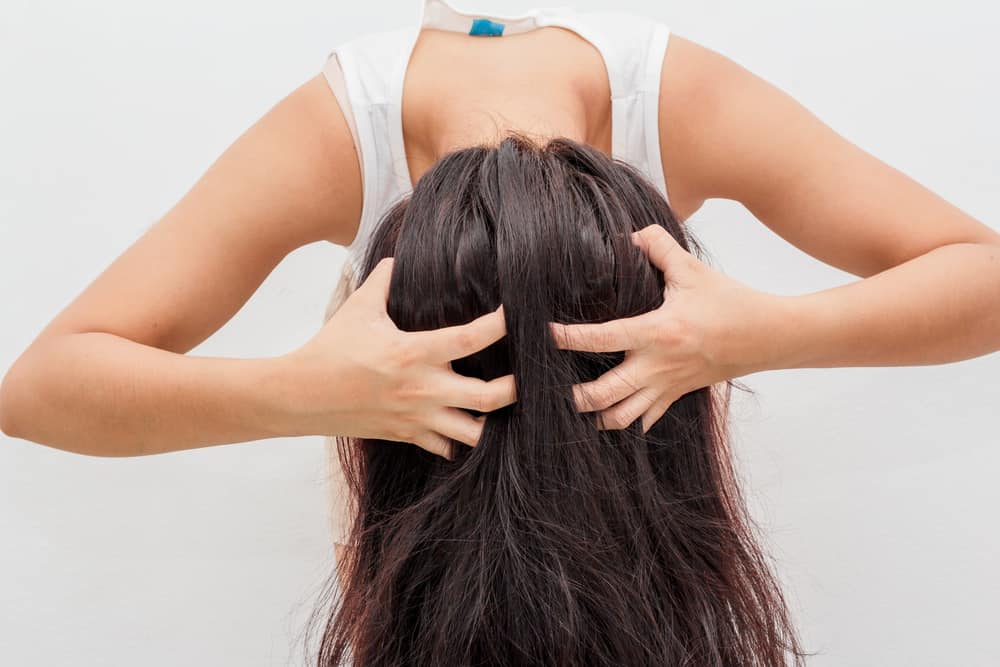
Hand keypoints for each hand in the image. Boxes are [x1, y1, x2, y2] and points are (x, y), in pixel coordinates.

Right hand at [282, 257, 516, 458]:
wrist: (300, 395)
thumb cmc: (330, 348)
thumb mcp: (357, 307)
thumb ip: (383, 280)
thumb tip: (395, 258)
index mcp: (414, 352)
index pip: (472, 338)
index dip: (501, 325)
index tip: (517, 314)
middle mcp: (423, 388)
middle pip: (490, 397)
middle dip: (517, 388)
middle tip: (528, 375)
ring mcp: (417, 416)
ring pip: (474, 434)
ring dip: (493, 422)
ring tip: (502, 409)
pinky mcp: (406, 435)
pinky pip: (446, 448)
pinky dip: (460, 442)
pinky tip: (466, 427)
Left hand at [548, 224, 782, 432]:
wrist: (769, 336)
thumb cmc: (731, 302)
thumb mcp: (693, 268)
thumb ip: (657, 246)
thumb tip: (627, 235)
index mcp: (658, 331)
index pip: (602, 338)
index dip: (569, 338)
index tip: (545, 334)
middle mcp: (658, 365)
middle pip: (604, 393)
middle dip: (574, 396)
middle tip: (550, 388)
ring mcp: (667, 385)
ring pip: (622, 417)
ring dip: (595, 416)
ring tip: (574, 409)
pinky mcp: (677, 395)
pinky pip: (645, 420)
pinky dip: (623, 423)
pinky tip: (605, 418)